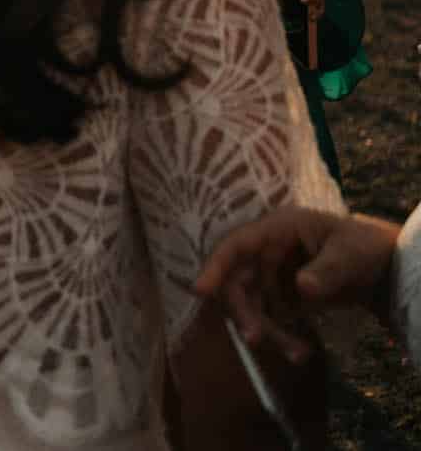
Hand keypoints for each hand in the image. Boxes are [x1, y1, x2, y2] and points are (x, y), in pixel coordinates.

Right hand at [196, 208, 399, 361]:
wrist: (381, 267)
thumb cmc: (362, 247)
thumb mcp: (349, 254)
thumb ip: (326, 270)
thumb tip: (301, 288)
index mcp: (276, 229)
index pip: (237, 244)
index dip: (216, 265)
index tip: (201, 291)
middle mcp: (265, 252)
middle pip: (238, 282)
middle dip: (244, 312)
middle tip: (255, 338)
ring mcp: (271, 275)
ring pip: (252, 306)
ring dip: (268, 331)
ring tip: (298, 354)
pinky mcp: (280, 296)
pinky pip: (270, 319)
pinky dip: (282, 337)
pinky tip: (301, 353)